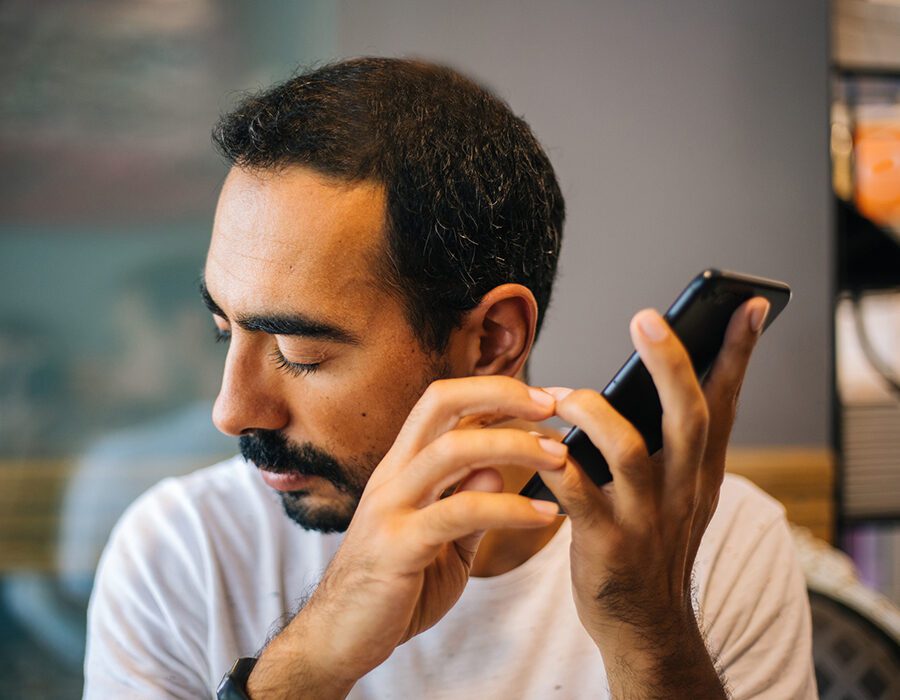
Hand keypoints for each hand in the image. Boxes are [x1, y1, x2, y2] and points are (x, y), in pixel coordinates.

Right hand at [247, 376, 566, 698]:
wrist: (337, 639)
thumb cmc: (391, 590)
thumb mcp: (441, 542)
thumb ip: (466, 505)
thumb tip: (495, 467)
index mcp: (402, 469)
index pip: (442, 404)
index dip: (491, 392)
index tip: (540, 399)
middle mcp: (392, 476)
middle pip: (441, 404)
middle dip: (499, 394)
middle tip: (551, 406)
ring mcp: (390, 507)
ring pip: (452, 450)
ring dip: (513, 445)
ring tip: (558, 457)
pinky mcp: (398, 546)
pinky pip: (460, 512)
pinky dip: (509, 508)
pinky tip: (543, 515)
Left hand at [538, 297, 769, 696]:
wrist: (645, 624)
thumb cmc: (654, 542)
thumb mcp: (683, 492)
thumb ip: (674, 441)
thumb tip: (662, 373)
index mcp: (701, 470)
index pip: (724, 402)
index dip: (737, 353)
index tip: (748, 305)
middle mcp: (683, 490)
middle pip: (686, 417)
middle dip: (669, 364)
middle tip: (647, 318)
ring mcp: (646, 519)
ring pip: (627, 451)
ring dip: (593, 413)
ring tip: (563, 395)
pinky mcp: (608, 546)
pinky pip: (577, 496)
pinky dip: (556, 466)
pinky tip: (539, 448)